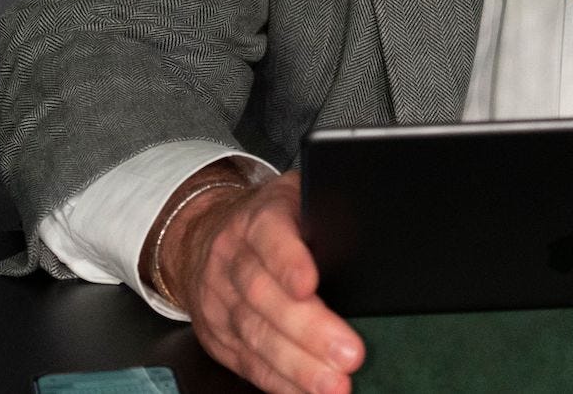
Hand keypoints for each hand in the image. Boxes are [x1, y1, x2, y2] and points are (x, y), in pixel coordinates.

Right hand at [159, 169, 363, 393]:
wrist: (201, 239)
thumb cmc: (271, 220)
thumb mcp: (295, 197)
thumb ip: (326, 211)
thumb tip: (371, 230)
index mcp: (257, 218)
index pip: (270, 235)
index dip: (288, 261)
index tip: (310, 285)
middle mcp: (231, 258)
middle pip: (264, 296)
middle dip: (309, 330)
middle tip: (348, 354)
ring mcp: (219, 299)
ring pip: (255, 334)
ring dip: (297, 365)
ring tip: (333, 384)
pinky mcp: (217, 335)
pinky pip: (247, 362)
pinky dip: (278, 381)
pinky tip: (305, 391)